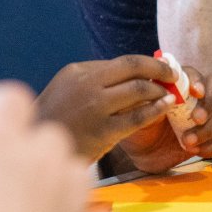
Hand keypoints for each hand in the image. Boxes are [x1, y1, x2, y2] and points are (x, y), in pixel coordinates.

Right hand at [36, 54, 183, 161]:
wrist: (37, 148)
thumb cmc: (54, 120)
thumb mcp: (66, 89)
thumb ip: (94, 80)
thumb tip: (129, 75)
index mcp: (78, 71)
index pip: (122, 62)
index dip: (148, 64)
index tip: (162, 67)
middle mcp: (87, 83)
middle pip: (133, 68)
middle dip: (159, 69)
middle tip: (174, 75)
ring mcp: (95, 107)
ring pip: (138, 90)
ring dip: (160, 90)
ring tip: (171, 94)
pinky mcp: (103, 131)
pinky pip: (138, 117)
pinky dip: (156, 110)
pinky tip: (165, 108)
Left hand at [117, 65, 211, 172]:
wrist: (138, 151)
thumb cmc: (136, 122)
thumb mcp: (133, 108)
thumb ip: (145, 97)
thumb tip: (159, 88)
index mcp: (178, 84)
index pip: (196, 74)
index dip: (198, 80)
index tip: (195, 92)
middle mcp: (196, 97)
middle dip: (211, 101)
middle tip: (197, 119)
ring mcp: (206, 118)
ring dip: (209, 128)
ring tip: (187, 142)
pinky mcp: (210, 139)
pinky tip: (196, 151)